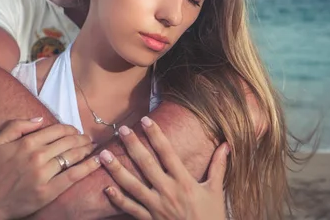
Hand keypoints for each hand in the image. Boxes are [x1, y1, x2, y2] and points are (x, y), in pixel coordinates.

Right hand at [0, 118, 100, 218]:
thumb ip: (17, 125)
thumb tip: (40, 119)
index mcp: (27, 143)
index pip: (57, 130)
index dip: (70, 128)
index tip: (75, 131)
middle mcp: (37, 156)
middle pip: (68, 141)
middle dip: (82, 138)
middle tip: (88, 138)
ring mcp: (44, 174)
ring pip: (73, 155)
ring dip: (87, 149)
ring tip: (93, 147)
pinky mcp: (49, 191)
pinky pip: (74, 176)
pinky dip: (88, 167)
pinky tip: (97, 161)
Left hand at [100, 116, 228, 219]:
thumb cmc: (211, 216)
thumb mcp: (216, 191)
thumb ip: (218, 166)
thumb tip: (226, 145)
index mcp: (184, 182)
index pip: (167, 153)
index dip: (156, 135)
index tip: (146, 120)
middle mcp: (168, 192)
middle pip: (146, 164)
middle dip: (133, 145)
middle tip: (122, 129)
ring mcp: (156, 207)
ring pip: (132, 185)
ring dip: (117, 169)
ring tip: (103, 155)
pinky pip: (130, 209)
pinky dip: (118, 199)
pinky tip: (106, 188)